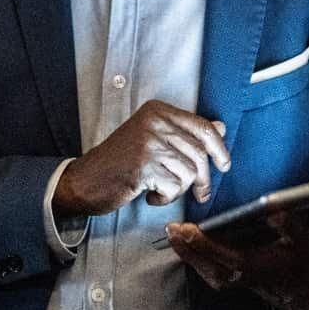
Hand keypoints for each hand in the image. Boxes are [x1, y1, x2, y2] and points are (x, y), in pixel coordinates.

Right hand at [53, 99, 230, 217]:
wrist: (85, 180)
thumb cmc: (118, 162)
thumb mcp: (153, 139)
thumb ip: (185, 132)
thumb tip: (220, 127)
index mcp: (157, 111)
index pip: (203, 127)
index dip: (219, 149)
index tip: (224, 164)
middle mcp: (154, 122)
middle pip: (200, 153)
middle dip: (202, 179)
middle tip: (199, 191)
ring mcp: (148, 143)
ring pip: (189, 172)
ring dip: (179, 189)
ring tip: (161, 189)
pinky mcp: (143, 166)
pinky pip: (174, 187)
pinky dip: (165, 198)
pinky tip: (150, 194)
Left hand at [165, 153, 308, 309]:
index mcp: (306, 250)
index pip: (298, 236)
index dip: (287, 225)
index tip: (274, 210)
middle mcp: (278, 267)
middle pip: (243, 262)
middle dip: (214, 249)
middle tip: (187, 229)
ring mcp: (258, 280)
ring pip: (222, 273)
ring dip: (196, 255)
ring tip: (173, 233)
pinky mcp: (244, 285)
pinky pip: (215, 277)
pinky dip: (196, 262)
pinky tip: (178, 244)